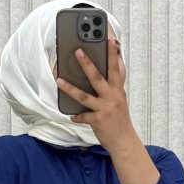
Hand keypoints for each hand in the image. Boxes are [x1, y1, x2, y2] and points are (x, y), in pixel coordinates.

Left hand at [55, 37, 135, 153]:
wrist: (124, 142)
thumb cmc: (120, 119)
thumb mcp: (120, 100)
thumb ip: (114, 85)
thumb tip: (110, 69)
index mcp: (118, 91)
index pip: (116, 69)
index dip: (114, 55)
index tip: (111, 41)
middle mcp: (112, 98)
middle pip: (98, 78)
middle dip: (87, 64)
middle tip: (78, 51)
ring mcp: (105, 109)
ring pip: (84, 96)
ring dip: (70, 88)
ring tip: (59, 80)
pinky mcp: (98, 121)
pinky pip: (83, 116)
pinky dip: (76, 116)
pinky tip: (71, 115)